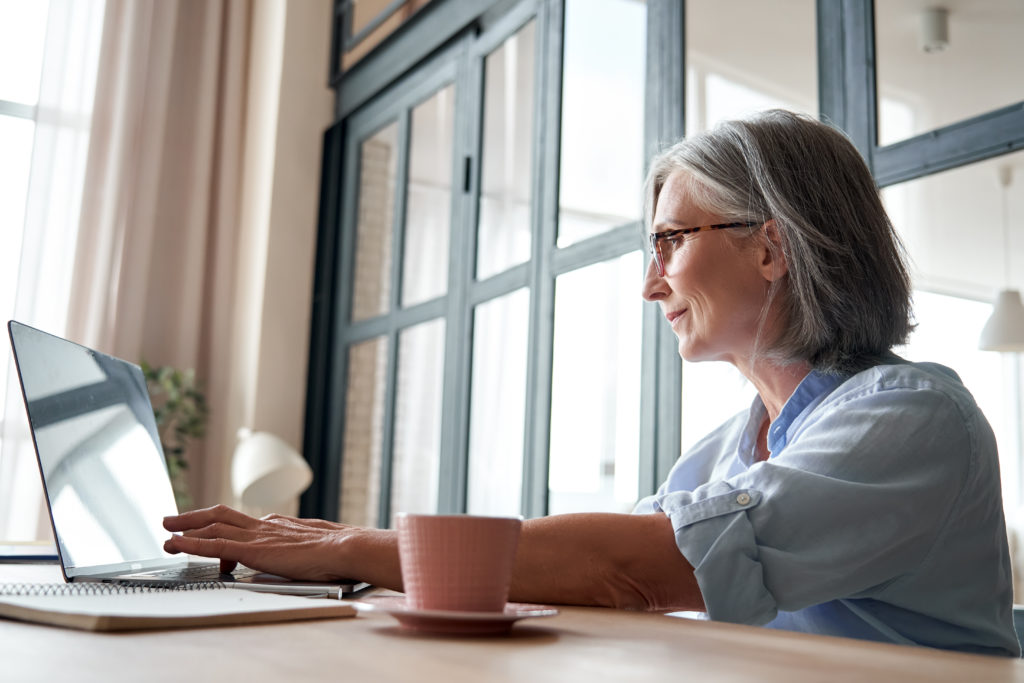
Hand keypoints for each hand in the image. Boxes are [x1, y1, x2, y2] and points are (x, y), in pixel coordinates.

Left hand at [162, 505, 360, 581]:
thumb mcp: (317, 546)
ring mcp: (257, 536)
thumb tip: (306, 555)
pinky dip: (192, 544)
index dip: (222, 526)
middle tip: (173, 519)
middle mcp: (264, 526)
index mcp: (279, 525)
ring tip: (167, 531)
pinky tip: (176, 544)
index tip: (209, 530)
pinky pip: (214, 546)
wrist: (344, 548)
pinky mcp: (252, 550)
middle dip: (195, 517)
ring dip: (186, 529)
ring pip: (213, 527)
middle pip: (221, 515)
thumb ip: (303, 548)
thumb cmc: (338, 552)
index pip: (244, 523)